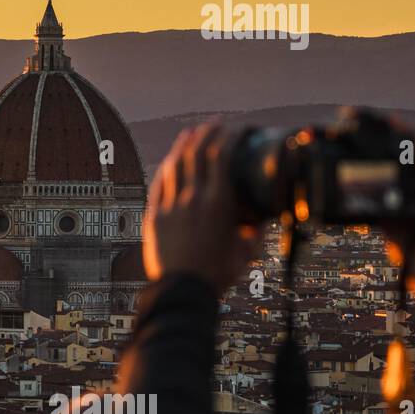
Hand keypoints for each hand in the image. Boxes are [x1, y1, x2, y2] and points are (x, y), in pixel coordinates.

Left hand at [143, 124, 257, 295]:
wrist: (182, 289)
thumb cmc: (217, 274)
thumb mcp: (246, 252)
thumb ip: (254, 233)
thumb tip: (260, 222)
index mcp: (219, 202)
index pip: (222, 156)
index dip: (229, 137)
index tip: (237, 129)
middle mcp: (193, 197)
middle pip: (197, 152)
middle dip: (207, 132)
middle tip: (216, 123)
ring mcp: (171, 205)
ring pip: (175, 164)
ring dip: (184, 144)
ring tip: (192, 132)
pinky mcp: (154, 215)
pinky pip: (158, 183)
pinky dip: (166, 168)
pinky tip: (169, 161)